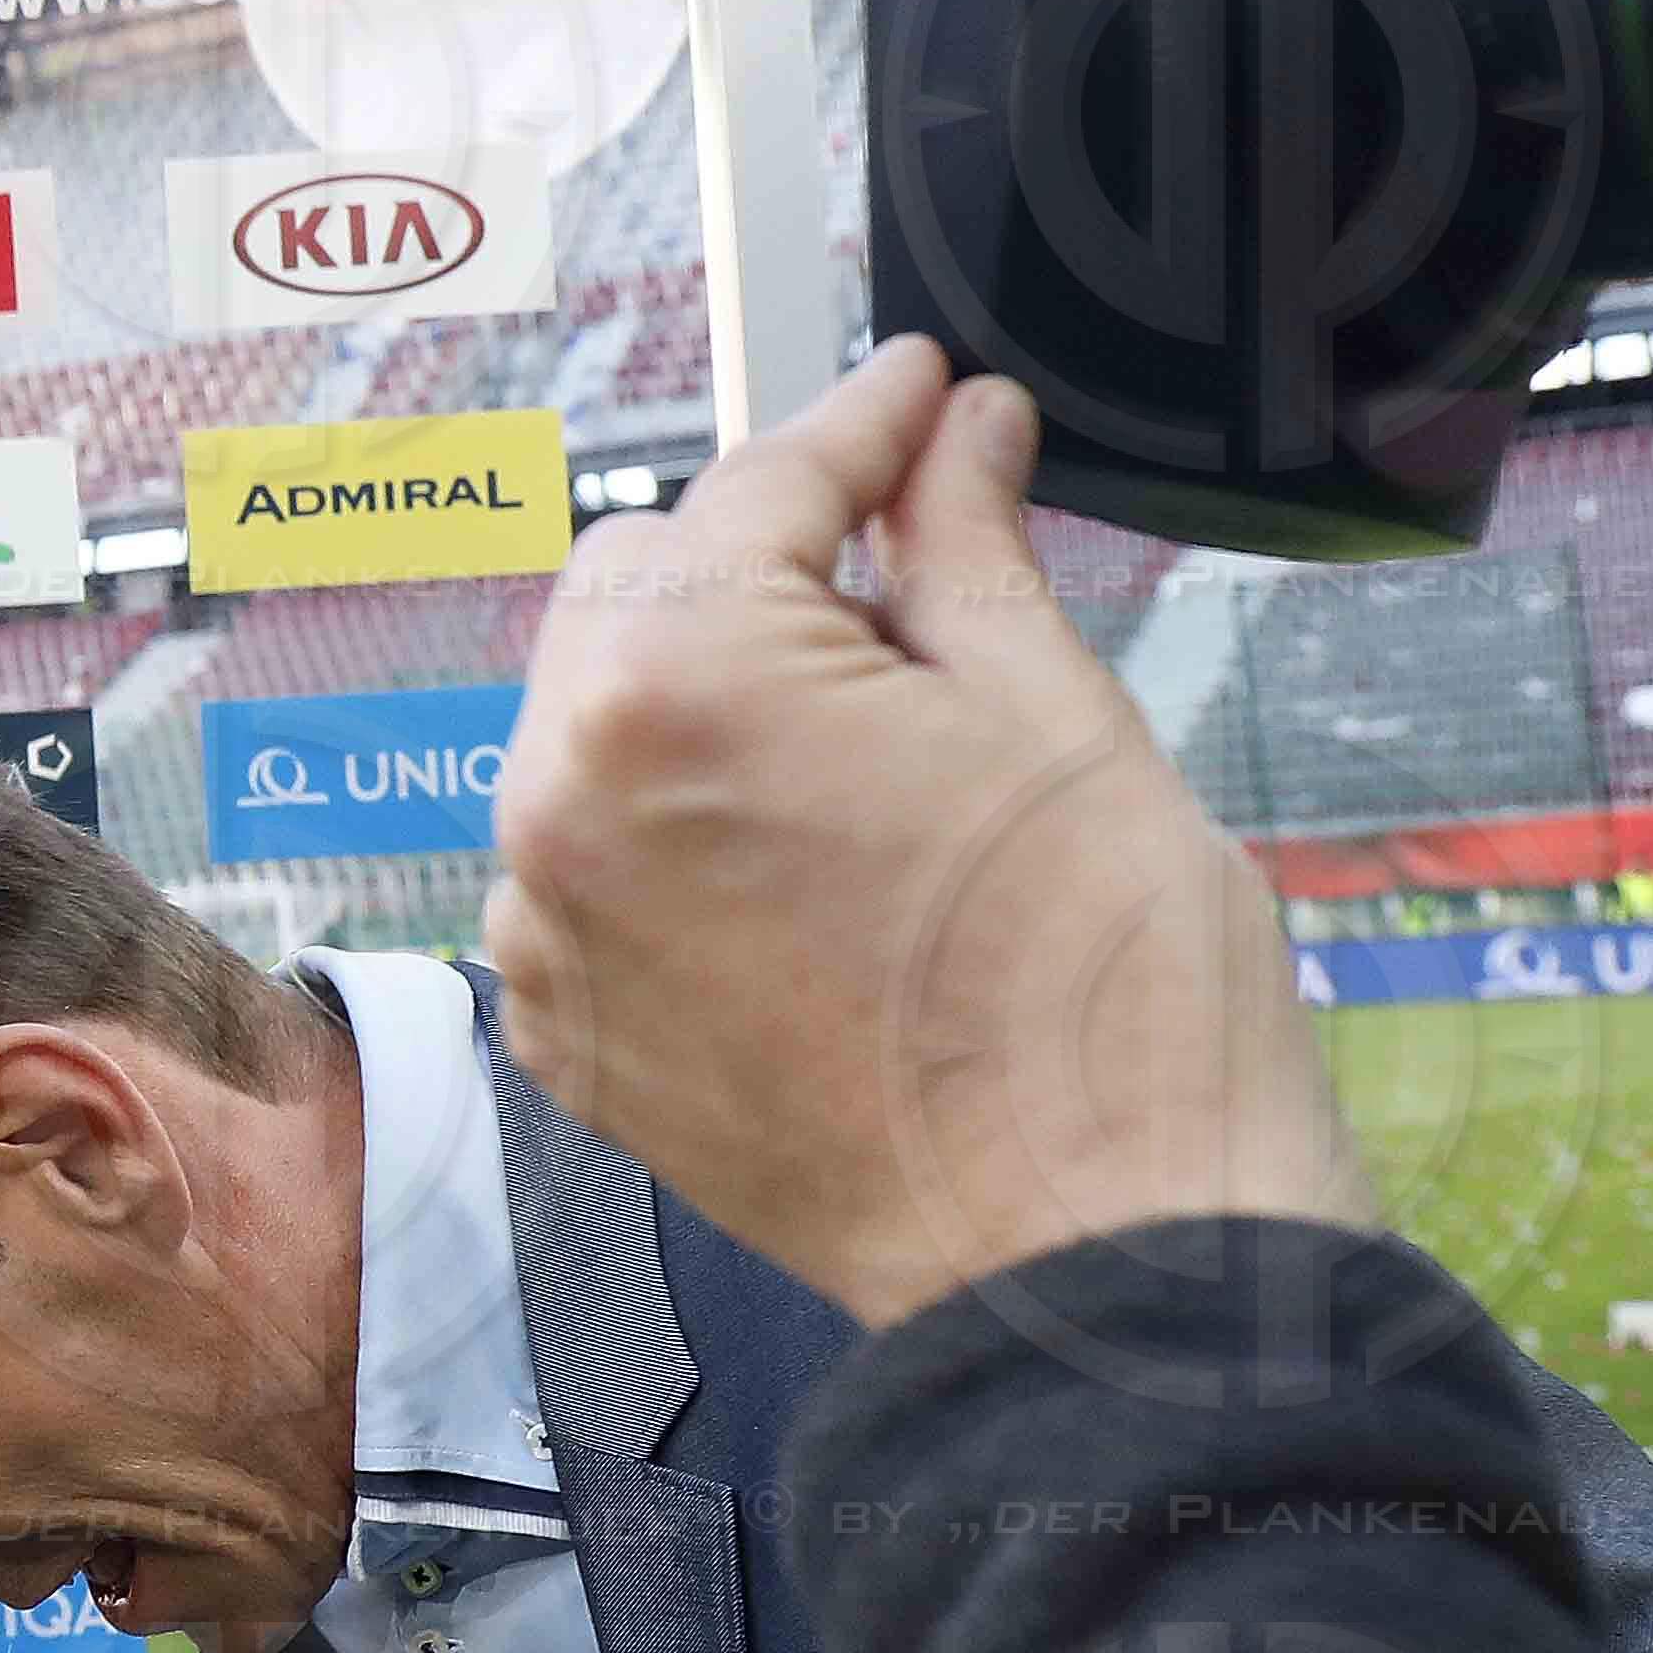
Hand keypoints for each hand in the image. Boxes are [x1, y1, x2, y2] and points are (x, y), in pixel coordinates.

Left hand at [486, 338, 1363, 1331]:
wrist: (1096, 1258)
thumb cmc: (1105, 1001)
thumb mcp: (1053, 712)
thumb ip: (966, 547)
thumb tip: (959, 431)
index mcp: (678, 685)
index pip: (763, 488)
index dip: (864, 425)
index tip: (919, 393)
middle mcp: (564, 796)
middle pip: (642, 589)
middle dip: (770, 567)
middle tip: (921, 582)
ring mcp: (547, 925)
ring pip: (601, 724)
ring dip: (715, 702)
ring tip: (884, 756)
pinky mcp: (563, 1028)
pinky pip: (592, 863)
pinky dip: (680, 834)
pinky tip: (816, 866)